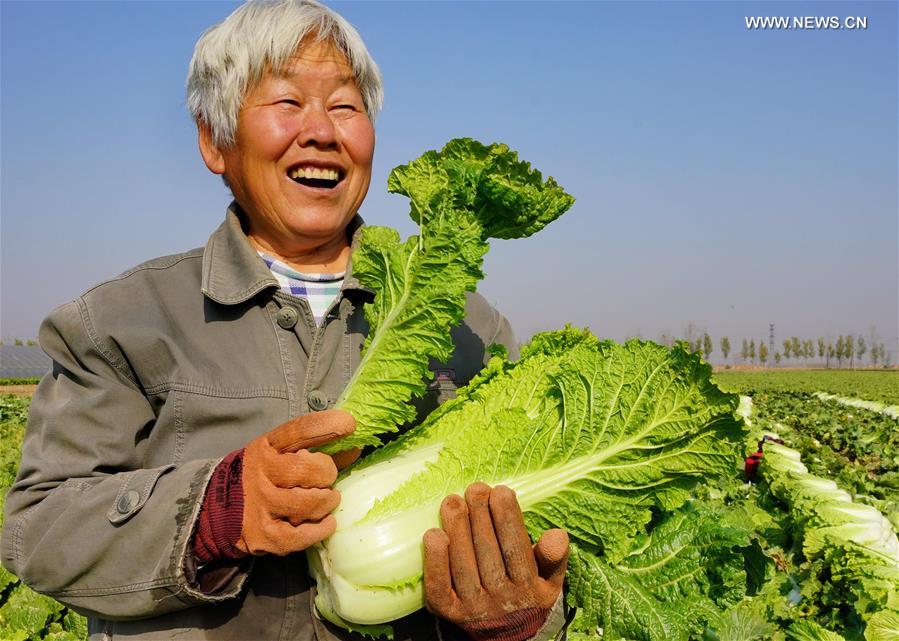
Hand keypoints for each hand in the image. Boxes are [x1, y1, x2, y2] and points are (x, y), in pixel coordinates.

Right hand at [237, 409, 356, 555]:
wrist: (216, 509)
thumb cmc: (261, 475)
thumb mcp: (280, 454)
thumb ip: (316, 449)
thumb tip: (355, 448)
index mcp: (266, 447)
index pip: (299, 430)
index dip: (328, 425)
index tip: (349, 425)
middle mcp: (261, 473)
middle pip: (312, 470)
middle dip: (328, 474)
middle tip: (327, 480)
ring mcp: (261, 505)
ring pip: (311, 503)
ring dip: (328, 502)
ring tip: (328, 499)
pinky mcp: (264, 535)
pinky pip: (304, 535)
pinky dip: (322, 529)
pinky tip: (326, 522)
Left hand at [423, 483, 568, 640]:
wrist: (506, 636)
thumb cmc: (527, 595)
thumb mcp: (549, 580)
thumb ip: (553, 557)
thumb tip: (558, 534)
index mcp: (528, 589)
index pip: (516, 549)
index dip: (508, 518)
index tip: (501, 491)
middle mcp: (500, 600)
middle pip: (487, 553)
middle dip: (480, 515)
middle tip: (475, 488)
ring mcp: (473, 607)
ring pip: (463, 566)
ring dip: (457, 529)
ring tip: (453, 501)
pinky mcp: (448, 612)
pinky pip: (438, 587)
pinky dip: (435, 561)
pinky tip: (433, 534)